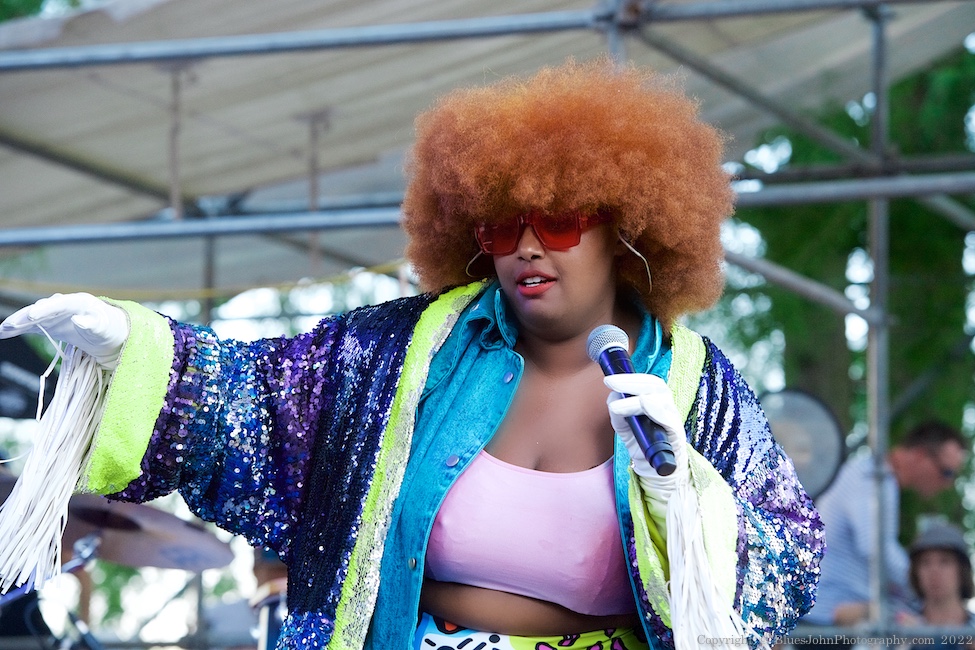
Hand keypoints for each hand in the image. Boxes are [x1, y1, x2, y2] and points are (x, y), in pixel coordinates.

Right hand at [0, 293, 127, 366]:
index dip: (45, 309)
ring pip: (33, 317)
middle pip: (42, 309)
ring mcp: (56, 315)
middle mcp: (64, 305)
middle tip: (11, 325)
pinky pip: (32, 326)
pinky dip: (19, 329)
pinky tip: (4, 333)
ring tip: (3, 330)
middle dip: (26, 316)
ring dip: (17, 323)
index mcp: (80, 302)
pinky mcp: (50, 324)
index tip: (33, 316)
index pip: (60, 303)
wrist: (111, 334)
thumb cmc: (111, 329)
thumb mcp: (105, 328)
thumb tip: (79, 320)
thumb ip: (94, 324)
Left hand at [604, 373, 687, 498]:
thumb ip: (619, 414)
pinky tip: (645, 405)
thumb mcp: (626, 428)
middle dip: (631, 382)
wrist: (658, 473)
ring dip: (636, 399)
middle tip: (610, 382)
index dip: (629, 378)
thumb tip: (612, 397)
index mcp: (656, 402)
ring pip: (660, 400)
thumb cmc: (644, 447)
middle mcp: (667, 407)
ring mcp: (673, 420)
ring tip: (616, 406)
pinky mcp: (677, 436)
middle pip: (655, 386)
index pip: (647, 382)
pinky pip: (669, 420)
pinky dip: (657, 411)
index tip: (609, 379)